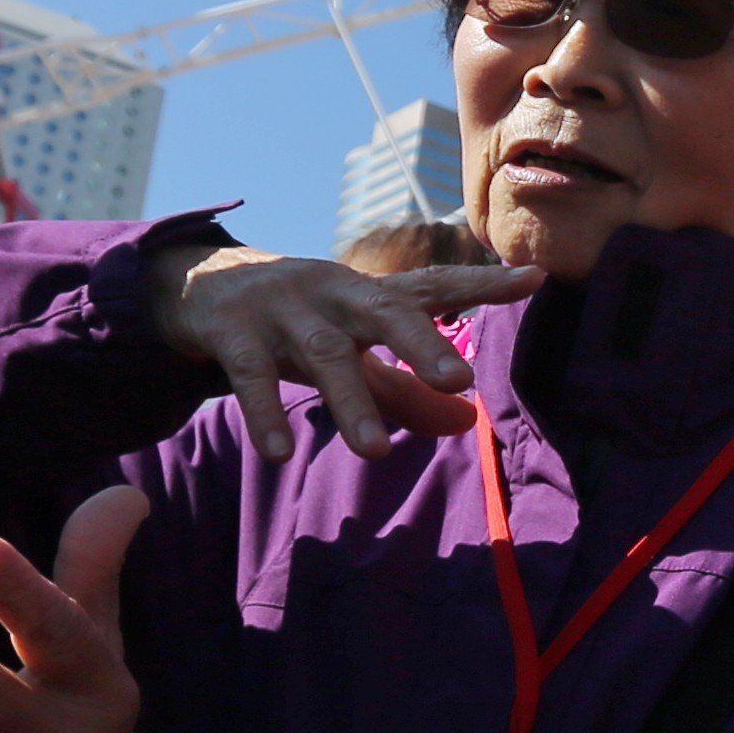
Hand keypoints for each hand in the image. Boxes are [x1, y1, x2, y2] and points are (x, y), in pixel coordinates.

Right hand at [147, 241, 533, 458]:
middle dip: (421, 343)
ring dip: (349, 401)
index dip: (482, 285)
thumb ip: (406, 389)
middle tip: (456, 380)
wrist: (198, 285)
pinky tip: (279, 454)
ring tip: (375, 453)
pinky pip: (252, 375)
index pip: (434, 286)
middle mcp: (334, 293)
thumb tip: (468, 423)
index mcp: (369, 294)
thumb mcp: (352, 349)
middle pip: (386, 311)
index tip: (535, 278)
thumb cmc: (297, 320)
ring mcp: (283, 309)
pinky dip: (265, 412)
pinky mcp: (234, 333)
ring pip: (323, 352)